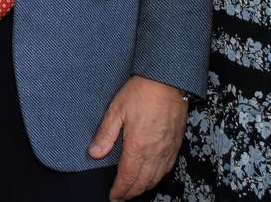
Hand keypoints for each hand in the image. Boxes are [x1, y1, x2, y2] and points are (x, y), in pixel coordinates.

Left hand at [89, 75, 188, 200]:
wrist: (168, 80)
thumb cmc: (141, 92)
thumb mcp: (116, 110)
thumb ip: (105, 134)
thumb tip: (94, 153)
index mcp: (137, 146)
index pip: (127, 177)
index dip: (119, 190)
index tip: (113, 196)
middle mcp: (154, 152)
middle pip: (142, 182)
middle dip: (131, 193)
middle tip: (121, 197)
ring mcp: (167, 149)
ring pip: (156, 178)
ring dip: (144, 188)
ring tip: (134, 191)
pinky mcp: (176, 143)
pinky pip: (168, 168)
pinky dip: (159, 177)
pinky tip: (154, 177)